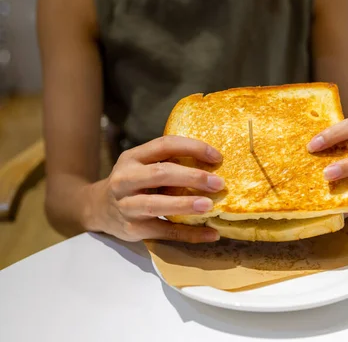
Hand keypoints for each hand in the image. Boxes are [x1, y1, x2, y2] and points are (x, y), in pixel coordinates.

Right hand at [86, 136, 223, 242]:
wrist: (97, 208)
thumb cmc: (132, 182)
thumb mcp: (142, 164)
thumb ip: (168, 161)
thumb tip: (213, 163)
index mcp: (133, 158)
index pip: (164, 145)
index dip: (193, 148)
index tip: (217, 157)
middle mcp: (125, 179)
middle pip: (160, 174)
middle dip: (192, 177)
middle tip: (218, 183)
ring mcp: (126, 205)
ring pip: (156, 205)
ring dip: (184, 204)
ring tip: (209, 206)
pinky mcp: (133, 229)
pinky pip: (164, 232)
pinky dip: (189, 234)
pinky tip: (210, 234)